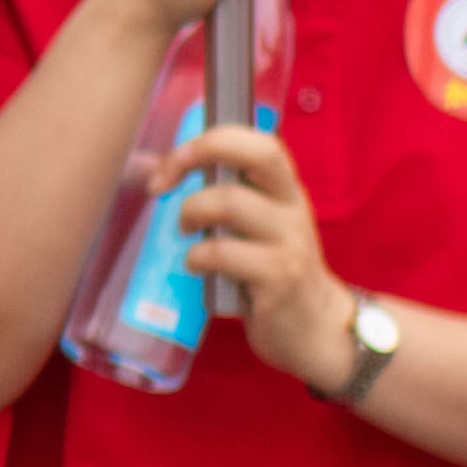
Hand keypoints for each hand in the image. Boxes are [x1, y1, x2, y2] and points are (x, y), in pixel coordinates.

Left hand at [151, 122, 363, 391]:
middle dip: (196, 157)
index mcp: (286, 190)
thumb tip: (150, 168)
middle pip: (256, 156)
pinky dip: (197, 257)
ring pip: (230, 202)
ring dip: (191, 213)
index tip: (173, 161)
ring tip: (185, 232)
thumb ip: (221, 195)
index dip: (213, 139)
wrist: (316, 328)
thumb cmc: (272, 271)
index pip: (260, 142)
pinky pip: (223, 254)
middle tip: (162, 186)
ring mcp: (289, 243)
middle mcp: (293, 208)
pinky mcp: (278, 280)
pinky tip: (196, 267)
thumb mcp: (257, 226)